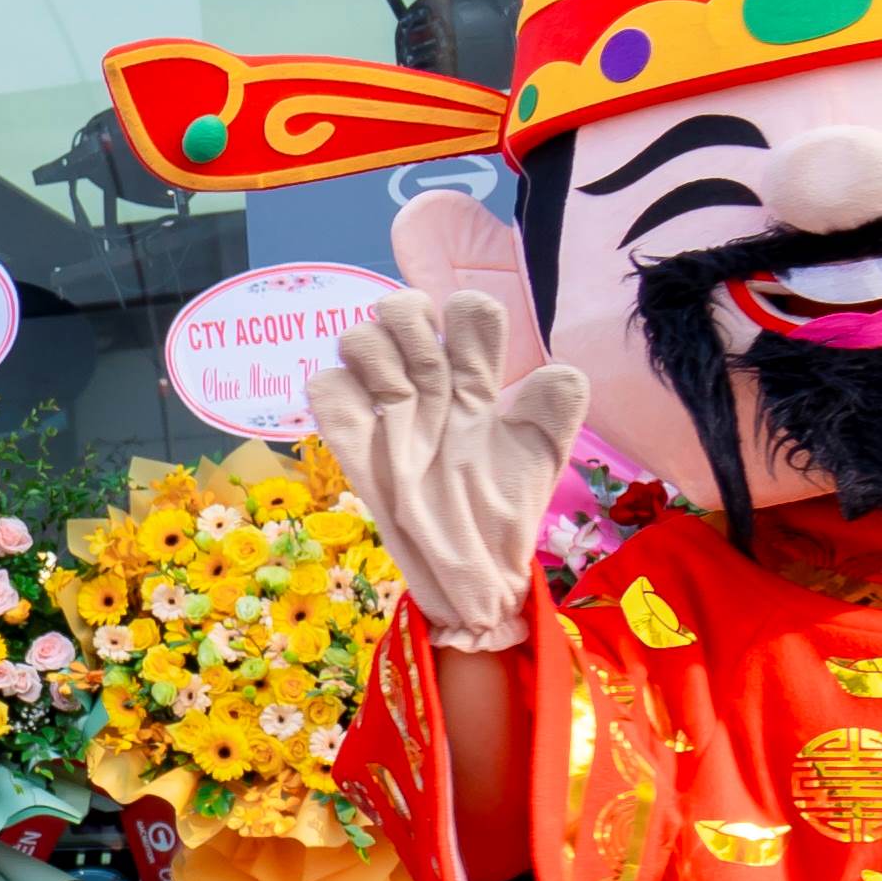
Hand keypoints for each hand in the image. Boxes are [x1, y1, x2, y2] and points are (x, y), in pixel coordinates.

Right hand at [305, 289, 587, 654]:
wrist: (469, 572)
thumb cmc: (506, 510)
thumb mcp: (543, 460)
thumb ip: (556, 411)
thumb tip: (555, 371)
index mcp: (476, 378)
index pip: (467, 313)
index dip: (467, 318)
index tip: (475, 362)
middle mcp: (427, 382)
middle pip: (402, 308)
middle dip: (409, 322)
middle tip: (429, 371)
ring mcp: (385, 408)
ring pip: (359, 338)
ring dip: (375, 355)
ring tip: (400, 400)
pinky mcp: (348, 437)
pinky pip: (325, 387)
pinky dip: (339, 395)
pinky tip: (369, 428)